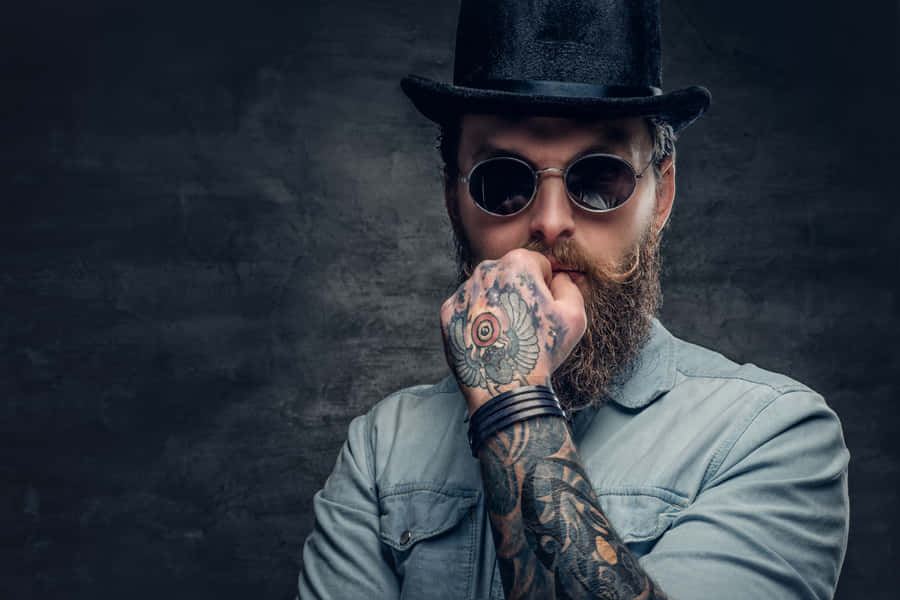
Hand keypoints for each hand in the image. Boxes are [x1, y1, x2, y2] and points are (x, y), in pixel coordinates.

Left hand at [440, 248, 585, 412]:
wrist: (504, 387)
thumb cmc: (543, 350)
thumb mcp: (574, 316)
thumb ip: (569, 286)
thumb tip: (558, 278)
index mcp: (517, 263)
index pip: (537, 265)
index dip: (545, 287)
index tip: (543, 311)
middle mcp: (485, 270)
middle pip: (509, 276)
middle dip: (518, 293)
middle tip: (525, 326)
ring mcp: (463, 291)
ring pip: (486, 292)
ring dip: (496, 306)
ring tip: (506, 336)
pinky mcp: (447, 313)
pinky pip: (467, 310)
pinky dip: (476, 322)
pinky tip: (487, 341)